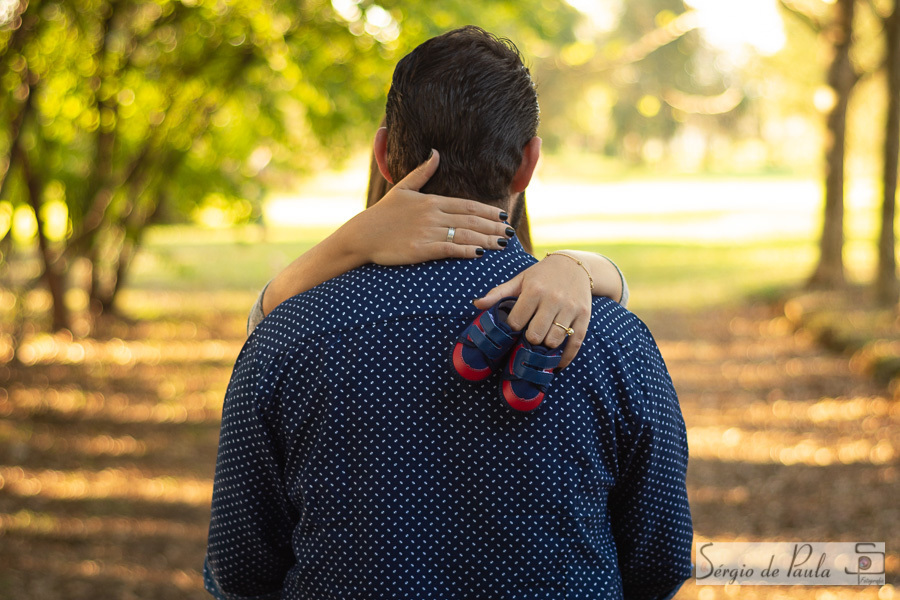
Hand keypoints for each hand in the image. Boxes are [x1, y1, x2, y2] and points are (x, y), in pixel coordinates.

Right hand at [348, 149, 513, 264]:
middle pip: (471, 220)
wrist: (362, 235)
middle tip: (509, 232)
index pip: (467, 205)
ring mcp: (428, 232)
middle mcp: (433, 215)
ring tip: (502, 245)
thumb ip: (422, 172)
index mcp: (431, 200)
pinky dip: (466, 250)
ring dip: (487, 239)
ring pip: (465, 235)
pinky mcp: (421, 249)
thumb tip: (436, 153)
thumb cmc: (382, 214)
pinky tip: (480, 253)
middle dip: (493, 227)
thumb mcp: (402, 188)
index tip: (502, 216)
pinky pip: (449, 249)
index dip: (487, 211)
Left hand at [473, 254, 592, 369]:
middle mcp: (553, 299)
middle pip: (536, 335)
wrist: (574, 265)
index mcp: (535, 290)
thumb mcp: (520, 280)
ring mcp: (571, 308)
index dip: (512, 329)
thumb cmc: (542, 275)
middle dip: (529, 339)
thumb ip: (498, 293)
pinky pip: (575, 343)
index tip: (513, 329)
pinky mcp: (584, 316)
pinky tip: (557, 363)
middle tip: (528, 337)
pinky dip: (565, 357)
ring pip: (554, 340)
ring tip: (541, 343)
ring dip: (546, 346)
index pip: (517, 321)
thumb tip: (477, 304)